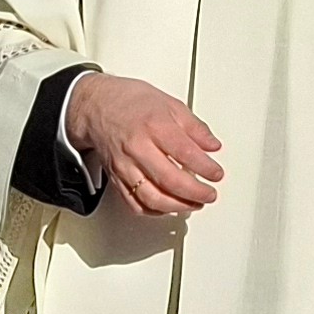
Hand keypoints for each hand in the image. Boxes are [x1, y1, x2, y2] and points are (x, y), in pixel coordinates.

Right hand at [62, 73, 222, 216]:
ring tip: (193, 204)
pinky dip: (154, 211)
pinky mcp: (116, 179)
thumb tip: (212, 145)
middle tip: (209, 194)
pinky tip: (168, 207)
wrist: (97, 106)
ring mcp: (125, 166)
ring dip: (177, 206)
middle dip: (195, 192)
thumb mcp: (170, 104)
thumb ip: (194, 127)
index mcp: (154, 125)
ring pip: (152, 197)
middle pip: (170, 180)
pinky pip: (134, 204)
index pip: (186, 153)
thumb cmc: (131, 102)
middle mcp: (138, 148)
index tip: (216, 174)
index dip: (206, 168)